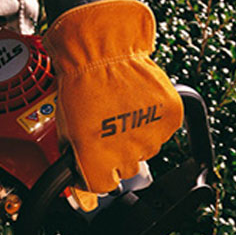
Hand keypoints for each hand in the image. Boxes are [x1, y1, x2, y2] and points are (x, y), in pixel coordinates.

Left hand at [43, 0, 182, 194]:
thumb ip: (76, 155)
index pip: (103, 186)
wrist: (103, 47)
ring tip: (123, 109)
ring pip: (146, 149)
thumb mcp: (66, 125)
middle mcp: (127, 154)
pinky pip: (163, 129)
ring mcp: (151, 136)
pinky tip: (139, 103)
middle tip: (109, 129)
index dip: (96, 175)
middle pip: (126, 169)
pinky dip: (154, 120)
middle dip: (117, 154)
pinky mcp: (169, 118)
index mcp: (98, 160)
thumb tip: (80, 170)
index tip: (93, 165)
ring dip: (136, 135)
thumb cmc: (80, 82)